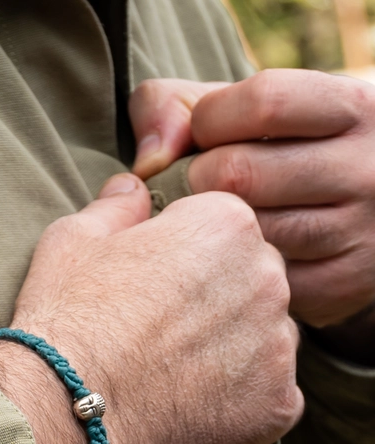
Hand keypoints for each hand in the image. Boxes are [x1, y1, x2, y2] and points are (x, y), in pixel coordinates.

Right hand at [0, 174, 301, 443]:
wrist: (67, 411)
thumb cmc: (67, 321)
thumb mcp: (74, 240)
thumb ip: (116, 207)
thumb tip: (132, 189)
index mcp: (225, 224)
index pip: (224, 228)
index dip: (183, 255)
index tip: (152, 284)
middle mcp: (266, 278)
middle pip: (253, 280)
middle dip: (218, 298)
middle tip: (162, 331)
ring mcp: (277, 345)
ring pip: (266, 338)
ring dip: (234, 349)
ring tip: (175, 372)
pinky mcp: (277, 404)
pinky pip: (270, 395)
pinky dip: (241, 402)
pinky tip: (192, 406)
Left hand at [130, 71, 374, 343]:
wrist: (364, 212)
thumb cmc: (280, 151)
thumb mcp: (249, 110)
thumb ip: (179, 106)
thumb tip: (148, 161)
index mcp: (351, 106)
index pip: (263, 101)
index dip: (209, 119)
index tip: (204, 135)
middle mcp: (367, 166)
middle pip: (241, 173)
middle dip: (200, 178)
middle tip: (202, 188)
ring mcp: (361, 230)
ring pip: (249, 233)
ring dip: (213, 231)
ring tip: (217, 224)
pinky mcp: (346, 285)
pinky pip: (262, 281)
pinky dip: (237, 273)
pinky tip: (239, 259)